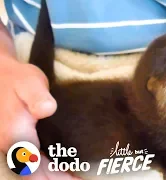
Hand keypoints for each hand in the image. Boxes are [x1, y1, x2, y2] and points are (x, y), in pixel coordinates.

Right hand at [0, 58, 77, 178]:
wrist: (2, 75)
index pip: (34, 168)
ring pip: (34, 170)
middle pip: (35, 174)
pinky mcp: (19, 140)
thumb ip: (37, 97)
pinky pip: (34, 161)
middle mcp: (13, 145)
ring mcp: (15, 144)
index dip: (54, 178)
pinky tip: (62, 169)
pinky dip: (49, 169)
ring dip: (53, 176)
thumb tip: (47, 109)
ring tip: (75, 178)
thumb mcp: (29, 82)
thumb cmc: (18, 79)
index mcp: (16, 135)